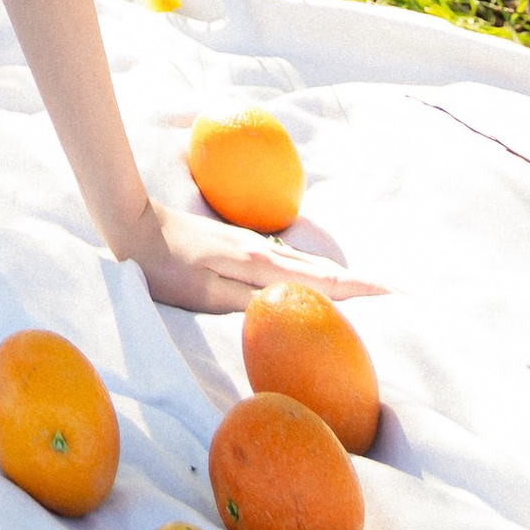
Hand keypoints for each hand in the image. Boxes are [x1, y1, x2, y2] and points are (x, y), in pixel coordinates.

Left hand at [109, 194, 384, 315]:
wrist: (134, 223)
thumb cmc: (163, 266)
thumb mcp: (202, 293)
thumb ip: (245, 302)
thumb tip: (291, 306)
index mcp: (257, 265)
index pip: (317, 281)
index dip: (355, 289)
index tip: (391, 292)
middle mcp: (261, 251)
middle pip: (319, 270)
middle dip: (357, 282)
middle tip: (394, 291)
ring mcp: (251, 244)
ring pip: (304, 263)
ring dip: (338, 275)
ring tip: (366, 286)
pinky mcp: (240, 244)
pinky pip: (288, 261)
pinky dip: (312, 269)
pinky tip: (315, 275)